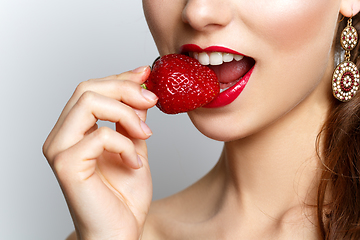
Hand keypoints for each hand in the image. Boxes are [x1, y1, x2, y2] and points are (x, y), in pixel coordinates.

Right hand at [43, 66, 156, 239]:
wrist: (120, 232)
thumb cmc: (124, 196)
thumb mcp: (134, 146)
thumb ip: (132, 119)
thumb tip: (140, 90)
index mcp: (74, 130)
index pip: (91, 89)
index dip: (120, 77)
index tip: (146, 74)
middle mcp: (61, 136)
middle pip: (87, 88)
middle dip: (125, 89)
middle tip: (152, 100)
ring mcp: (59, 150)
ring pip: (88, 102)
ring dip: (126, 113)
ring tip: (145, 133)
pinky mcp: (66, 165)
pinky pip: (99, 135)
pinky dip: (124, 143)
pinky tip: (135, 161)